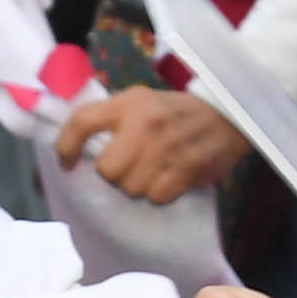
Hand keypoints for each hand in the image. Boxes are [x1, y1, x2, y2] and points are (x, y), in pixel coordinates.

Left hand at [55, 82, 245, 201]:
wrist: (229, 114)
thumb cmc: (176, 112)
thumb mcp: (143, 101)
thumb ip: (113, 118)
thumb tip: (77, 149)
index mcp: (129, 103)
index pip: (83, 122)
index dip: (66, 146)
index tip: (67, 163)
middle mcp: (145, 123)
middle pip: (107, 170)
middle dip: (115, 174)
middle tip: (130, 167)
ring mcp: (167, 146)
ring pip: (131, 188)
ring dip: (138, 186)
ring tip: (153, 172)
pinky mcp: (187, 168)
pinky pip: (156, 196)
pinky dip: (160, 193)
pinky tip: (170, 178)